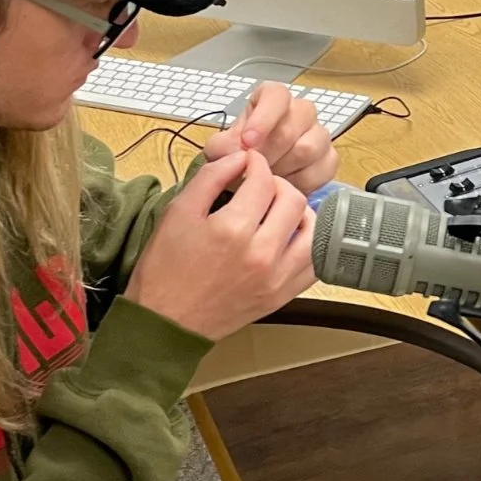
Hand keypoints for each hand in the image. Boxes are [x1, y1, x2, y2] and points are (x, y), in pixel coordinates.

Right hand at [124, 150, 315, 340]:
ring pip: (313, 231)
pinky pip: (314, 264)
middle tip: (262, 186)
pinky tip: (292, 238)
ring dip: (300, 213)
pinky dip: (310, 246)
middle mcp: (261, 254)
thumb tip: (239, 158)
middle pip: (294, 200)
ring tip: (280, 211)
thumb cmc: (165, 270)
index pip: (263, 180)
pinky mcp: (283, 295)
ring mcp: (277, 278)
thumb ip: (210, 179)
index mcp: (232, 230)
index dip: (256, 163)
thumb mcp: (177, 214)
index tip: (249, 163)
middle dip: (279, 184)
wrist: (167, 322)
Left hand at [202, 81, 339, 193]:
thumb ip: (224, 148)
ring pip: (309, 149)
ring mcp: (319, 134)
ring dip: (285, 169)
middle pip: (291, 129)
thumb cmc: (240, 155)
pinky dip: (302, 182)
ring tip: (269, 179)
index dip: (263, 119)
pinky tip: (287, 185)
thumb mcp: (221, 149)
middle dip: (269, 154)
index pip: (277, 96)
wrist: (255, 178)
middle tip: (254, 170)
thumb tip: (241, 153)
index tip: (247, 142)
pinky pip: (323, 169)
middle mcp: (301, 111)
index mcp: (274, 98)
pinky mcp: (330, 158)